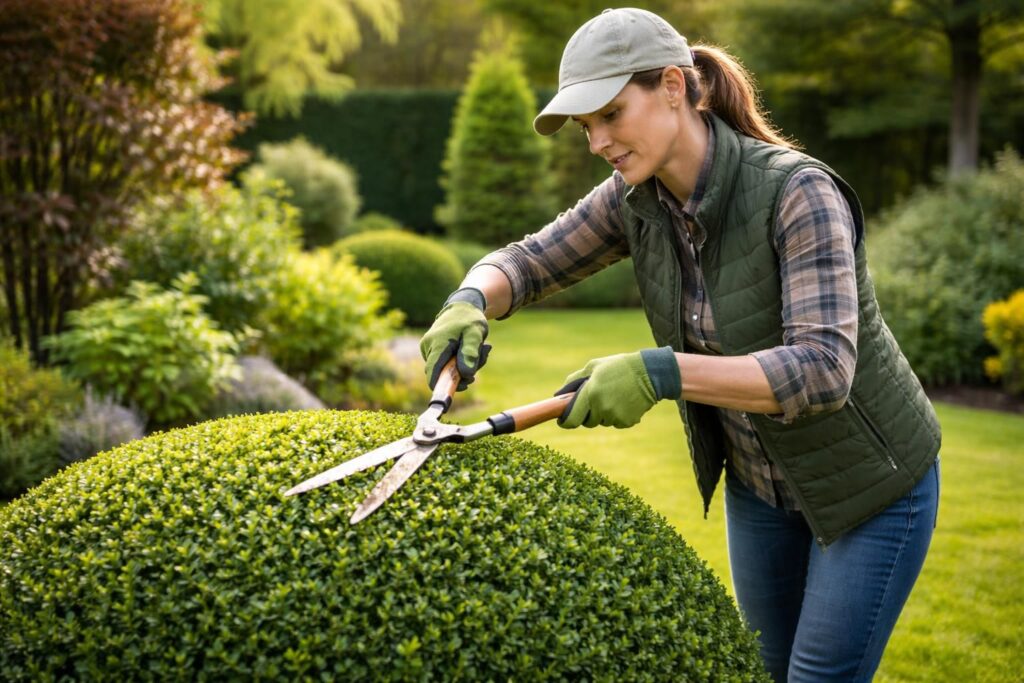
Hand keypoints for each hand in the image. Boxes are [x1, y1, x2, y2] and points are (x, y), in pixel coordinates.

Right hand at [420, 289, 490, 390]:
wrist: (463, 307)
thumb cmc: (470, 320)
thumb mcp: (475, 334)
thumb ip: (470, 353)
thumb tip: (466, 374)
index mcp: (437, 344)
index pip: (433, 373)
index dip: (442, 387)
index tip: (459, 390)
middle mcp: (428, 347)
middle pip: (441, 373)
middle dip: (462, 374)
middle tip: (481, 360)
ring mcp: (428, 348)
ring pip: (444, 370)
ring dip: (463, 367)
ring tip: (478, 351)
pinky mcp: (431, 350)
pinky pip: (444, 364)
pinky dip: (459, 363)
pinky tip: (469, 351)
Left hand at [555, 347, 680, 428]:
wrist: (649, 374)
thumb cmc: (618, 367)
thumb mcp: (594, 366)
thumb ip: (574, 381)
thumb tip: (558, 395)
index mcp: (591, 392)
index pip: (571, 418)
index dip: (565, 421)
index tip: (563, 420)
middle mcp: (602, 407)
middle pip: (587, 421)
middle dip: (587, 413)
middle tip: (597, 398)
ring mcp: (615, 416)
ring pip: (601, 422)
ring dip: (603, 413)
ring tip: (614, 395)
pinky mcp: (627, 422)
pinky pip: (615, 423)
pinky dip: (617, 415)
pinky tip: (624, 401)